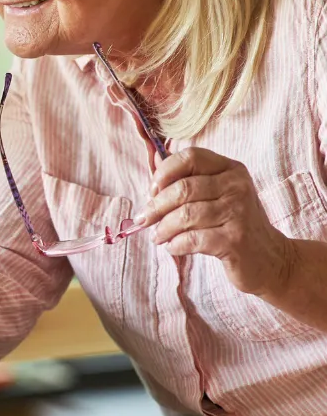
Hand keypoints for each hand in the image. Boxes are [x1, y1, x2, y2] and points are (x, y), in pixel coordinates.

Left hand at [137, 147, 294, 296]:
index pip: (190, 156)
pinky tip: (173, 247)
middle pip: (183, 188)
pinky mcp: (235, 240)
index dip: (164, 172)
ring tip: (158, 236)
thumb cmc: (234, 224)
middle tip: (145, 220)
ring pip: (185, 215)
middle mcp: (237, 186)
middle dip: (156, 206)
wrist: (270, 258)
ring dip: (163, 228)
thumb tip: (152, 166)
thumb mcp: (218, 195)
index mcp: (231, 169)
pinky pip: (192, 239)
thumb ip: (188, 180)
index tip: (152, 191)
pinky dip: (175, 245)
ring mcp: (238, 213)